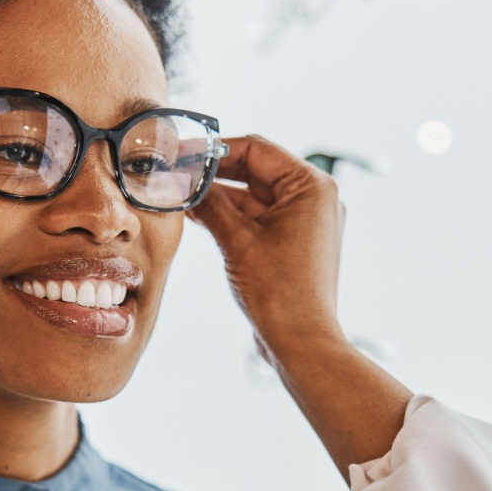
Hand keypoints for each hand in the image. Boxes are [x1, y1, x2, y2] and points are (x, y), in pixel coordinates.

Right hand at [189, 136, 348, 357]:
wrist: (300, 341)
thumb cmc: (280, 292)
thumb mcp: (237, 239)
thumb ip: (210, 203)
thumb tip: (183, 180)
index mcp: (311, 186)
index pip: (256, 149)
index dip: (214, 149)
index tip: (182, 152)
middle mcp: (315, 199)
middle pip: (256, 170)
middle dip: (214, 173)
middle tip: (176, 172)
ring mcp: (306, 222)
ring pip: (255, 195)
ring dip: (220, 195)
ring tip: (181, 194)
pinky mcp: (295, 242)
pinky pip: (259, 218)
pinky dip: (232, 215)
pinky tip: (199, 215)